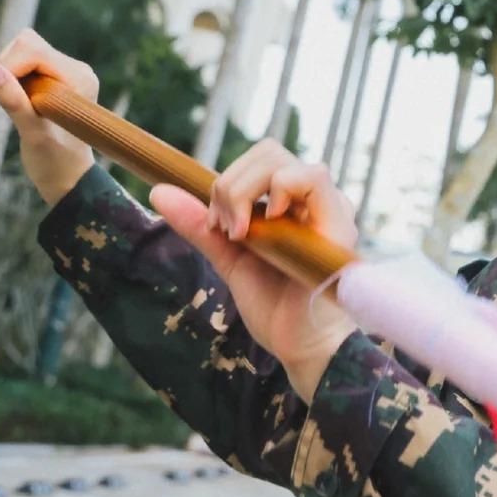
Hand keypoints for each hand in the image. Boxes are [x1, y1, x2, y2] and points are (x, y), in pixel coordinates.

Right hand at [0, 29, 96, 204]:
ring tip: (24, 107)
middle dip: (10, 68)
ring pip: (22, 51)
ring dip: (12, 75)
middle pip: (26, 43)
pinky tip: (26, 104)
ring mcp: (66, 72)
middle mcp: (76, 69)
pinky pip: (23, 63)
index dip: (9, 66)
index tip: (6, 94)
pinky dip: (14, 80)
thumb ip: (13, 100)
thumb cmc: (56, 160)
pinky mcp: (55, 77)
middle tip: (17, 103)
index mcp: (79, 77)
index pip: (32, 48)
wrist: (69, 176)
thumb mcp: (32, 133)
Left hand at [149, 139, 359, 401]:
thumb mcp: (229, 259)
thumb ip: (201, 227)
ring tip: (243, 234)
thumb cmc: (275, 307)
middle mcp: (313, 202)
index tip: (217, 224)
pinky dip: (280, 189)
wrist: (299, 344)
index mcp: (291, 205)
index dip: (229, 181)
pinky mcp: (338, 222)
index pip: (260, 161)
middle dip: (231, 185)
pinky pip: (313, 176)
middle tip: (227, 229)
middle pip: (268, 152)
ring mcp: (328, 209)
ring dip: (246, 190)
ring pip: (282, 161)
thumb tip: (158, 191)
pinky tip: (267, 224)